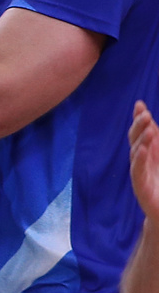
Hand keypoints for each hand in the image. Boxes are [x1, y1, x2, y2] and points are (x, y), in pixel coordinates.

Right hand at [133, 101, 158, 220]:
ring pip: (135, 152)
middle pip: (135, 138)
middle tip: (144, 113)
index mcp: (149, 154)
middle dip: (138, 125)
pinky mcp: (141, 187)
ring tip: (147, 128)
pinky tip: (141, 149)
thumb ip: (158, 144)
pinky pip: (137, 171)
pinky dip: (139, 159)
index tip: (139, 104)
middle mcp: (142, 161)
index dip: (139, 118)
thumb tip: (155, 129)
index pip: (141, 132)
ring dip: (140, 139)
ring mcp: (140, 173)